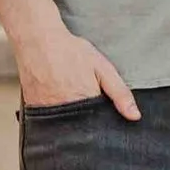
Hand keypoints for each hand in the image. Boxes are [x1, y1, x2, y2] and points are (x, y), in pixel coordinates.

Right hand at [15, 26, 140, 118]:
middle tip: (82, 102)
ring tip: (67, 99)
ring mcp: (47, 112)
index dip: (102, 124)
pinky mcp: (34, 109)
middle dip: (85, 125)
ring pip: (63, 128)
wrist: (37, 39)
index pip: (98, 127)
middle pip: (80, 130)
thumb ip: (120, 93)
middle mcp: (65, 111)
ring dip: (68, 122)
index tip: (103, 118)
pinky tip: (54, 101)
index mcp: (85, 103)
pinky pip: (47, 122)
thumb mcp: (102, 67)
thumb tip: (135, 116)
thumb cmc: (71, 51)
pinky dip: (52, 117)